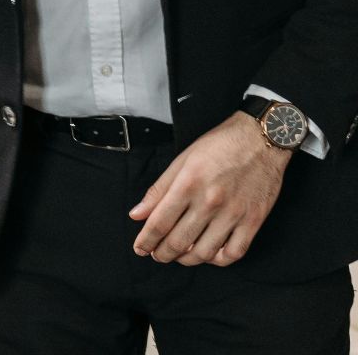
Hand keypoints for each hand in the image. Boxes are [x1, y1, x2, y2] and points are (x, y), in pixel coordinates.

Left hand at [130, 112, 290, 265]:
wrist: (261, 139)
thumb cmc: (219, 146)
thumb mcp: (182, 160)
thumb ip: (158, 190)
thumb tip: (137, 215)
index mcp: (188, 184)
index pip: (159, 223)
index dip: (146, 241)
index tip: (140, 249)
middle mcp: (210, 202)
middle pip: (179, 241)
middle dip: (163, 253)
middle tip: (157, 255)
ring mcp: (234, 213)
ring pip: (205, 252)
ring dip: (187, 260)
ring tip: (179, 256)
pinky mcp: (254, 220)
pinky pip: (235, 252)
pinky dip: (218, 260)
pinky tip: (208, 255)